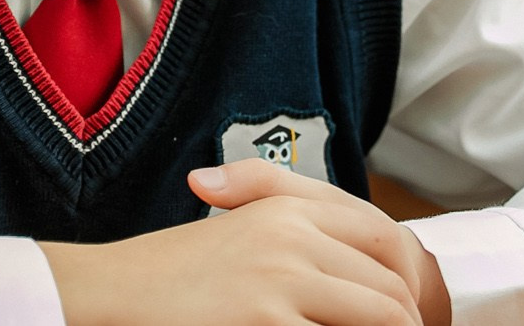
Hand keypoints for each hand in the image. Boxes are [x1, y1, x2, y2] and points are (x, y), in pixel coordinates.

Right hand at [40, 159, 448, 325]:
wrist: (117, 290)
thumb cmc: (177, 272)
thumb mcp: (239, 228)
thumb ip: (295, 227)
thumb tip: (364, 265)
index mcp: (289, 210)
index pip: (382, 240)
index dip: (406, 283)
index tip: (405, 314)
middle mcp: (293, 237)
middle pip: (389, 288)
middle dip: (406, 323)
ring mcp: (281, 280)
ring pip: (380, 317)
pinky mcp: (265, 320)